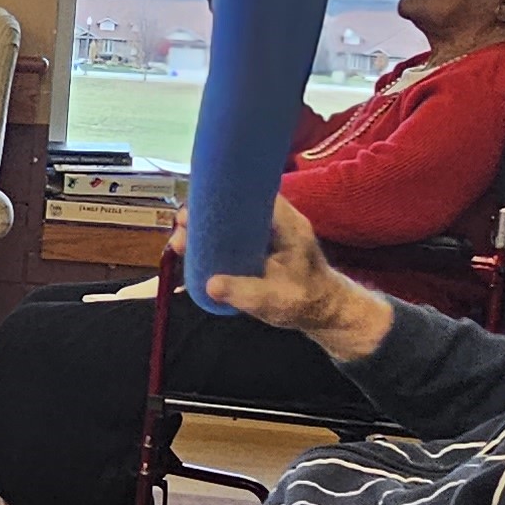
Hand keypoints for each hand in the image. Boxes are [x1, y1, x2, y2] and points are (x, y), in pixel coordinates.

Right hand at [198, 196, 394, 361]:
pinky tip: (194, 252)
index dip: (220, 196)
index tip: (194, 211)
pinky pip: (232, 234)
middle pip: (233, 204)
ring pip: (229, 219)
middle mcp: (275, 220)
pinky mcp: (259, 245)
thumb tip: (210, 284)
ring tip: (180, 244)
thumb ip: (245, 292)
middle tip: (180, 232)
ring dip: (203, 228)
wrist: (324, 310)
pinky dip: (212, 240)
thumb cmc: (305, 302)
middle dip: (202, 214)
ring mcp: (266, 232)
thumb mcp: (275, 300)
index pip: (251, 193)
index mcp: (285, 223)